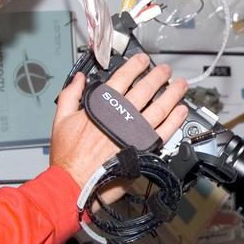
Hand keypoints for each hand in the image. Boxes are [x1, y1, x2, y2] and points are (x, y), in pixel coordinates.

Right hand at [49, 53, 188, 187]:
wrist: (75, 182)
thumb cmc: (68, 156)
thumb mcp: (61, 119)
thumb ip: (71, 95)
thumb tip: (79, 78)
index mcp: (102, 105)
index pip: (123, 77)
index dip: (136, 66)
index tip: (143, 60)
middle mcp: (122, 116)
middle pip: (146, 89)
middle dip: (159, 76)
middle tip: (166, 70)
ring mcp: (135, 132)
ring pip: (160, 107)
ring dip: (173, 94)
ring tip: (180, 85)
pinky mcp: (144, 149)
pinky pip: (165, 130)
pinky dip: (175, 120)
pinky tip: (181, 111)